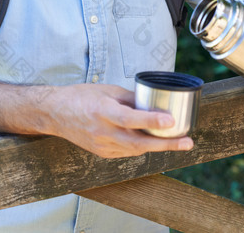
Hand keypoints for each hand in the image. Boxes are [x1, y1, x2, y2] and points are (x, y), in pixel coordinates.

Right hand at [43, 84, 193, 158]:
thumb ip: (131, 99)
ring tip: (176, 141)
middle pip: (138, 143)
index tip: (171, 121)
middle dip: (165, 144)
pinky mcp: (102, 153)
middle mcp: (102, 131)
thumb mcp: (108, 90)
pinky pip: (126, 152)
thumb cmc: (81, 96)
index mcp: (102, 111)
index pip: (130, 118)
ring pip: (135, 150)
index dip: (151, 120)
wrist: (56, 113)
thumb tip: (153, 104)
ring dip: (156, 146)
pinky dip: (140, 147)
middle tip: (187, 142)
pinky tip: (150, 140)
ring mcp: (102, 145)